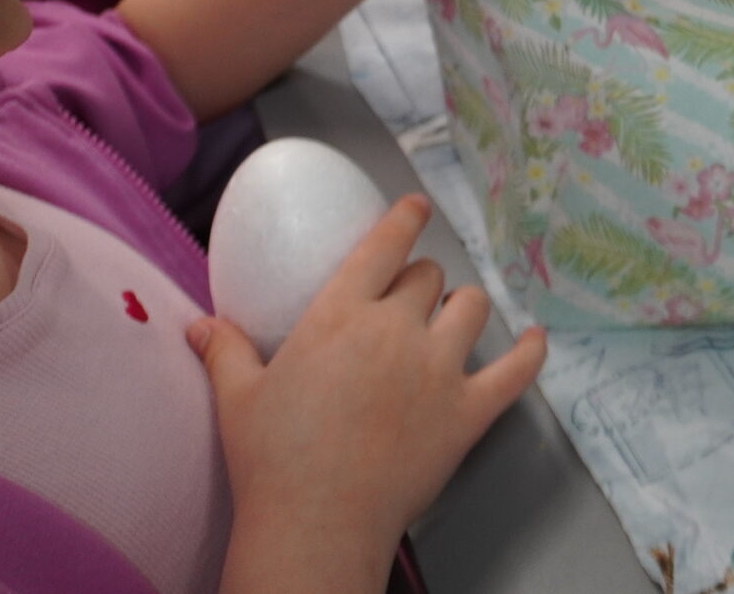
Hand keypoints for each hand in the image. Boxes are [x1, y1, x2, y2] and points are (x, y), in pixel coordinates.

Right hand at [191, 198, 546, 585]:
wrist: (316, 524)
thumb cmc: (271, 460)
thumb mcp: (239, 398)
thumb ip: (226, 351)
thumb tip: (199, 325)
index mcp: (341, 314)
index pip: (385, 244)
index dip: (405, 219)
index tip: (415, 209)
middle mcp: (397, 329)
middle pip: (428, 277)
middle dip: (420, 283)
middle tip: (408, 304)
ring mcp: (440, 369)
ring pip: (472, 308)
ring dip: (462, 309)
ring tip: (451, 322)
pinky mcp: (469, 411)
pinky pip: (515, 370)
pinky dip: (530, 352)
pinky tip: (534, 339)